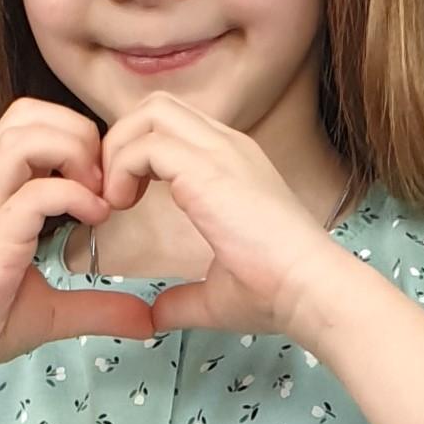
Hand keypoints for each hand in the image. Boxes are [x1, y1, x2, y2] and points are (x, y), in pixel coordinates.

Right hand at [0, 100, 158, 397]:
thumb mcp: (54, 310)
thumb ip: (100, 305)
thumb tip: (147, 319)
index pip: (31, 123)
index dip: (76, 136)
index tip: (104, 182)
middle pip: (27, 113)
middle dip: (78, 132)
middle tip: (105, 180)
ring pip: (25, 135)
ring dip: (74, 153)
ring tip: (98, 194)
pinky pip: (34, 191)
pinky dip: (74, 195)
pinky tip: (94, 219)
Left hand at [87, 97, 356, 344]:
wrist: (310, 289)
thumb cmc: (277, 292)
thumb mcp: (218, 294)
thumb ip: (182, 300)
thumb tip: (156, 317)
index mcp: (232, 163)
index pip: (173, 127)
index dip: (137, 155)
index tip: (126, 202)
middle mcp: (227, 146)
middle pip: (156, 106)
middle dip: (121, 142)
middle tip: (113, 194)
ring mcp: (219, 151)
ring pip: (148, 113)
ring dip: (118, 150)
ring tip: (116, 199)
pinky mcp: (206, 168)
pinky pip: (145, 144)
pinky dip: (121, 168)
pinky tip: (123, 206)